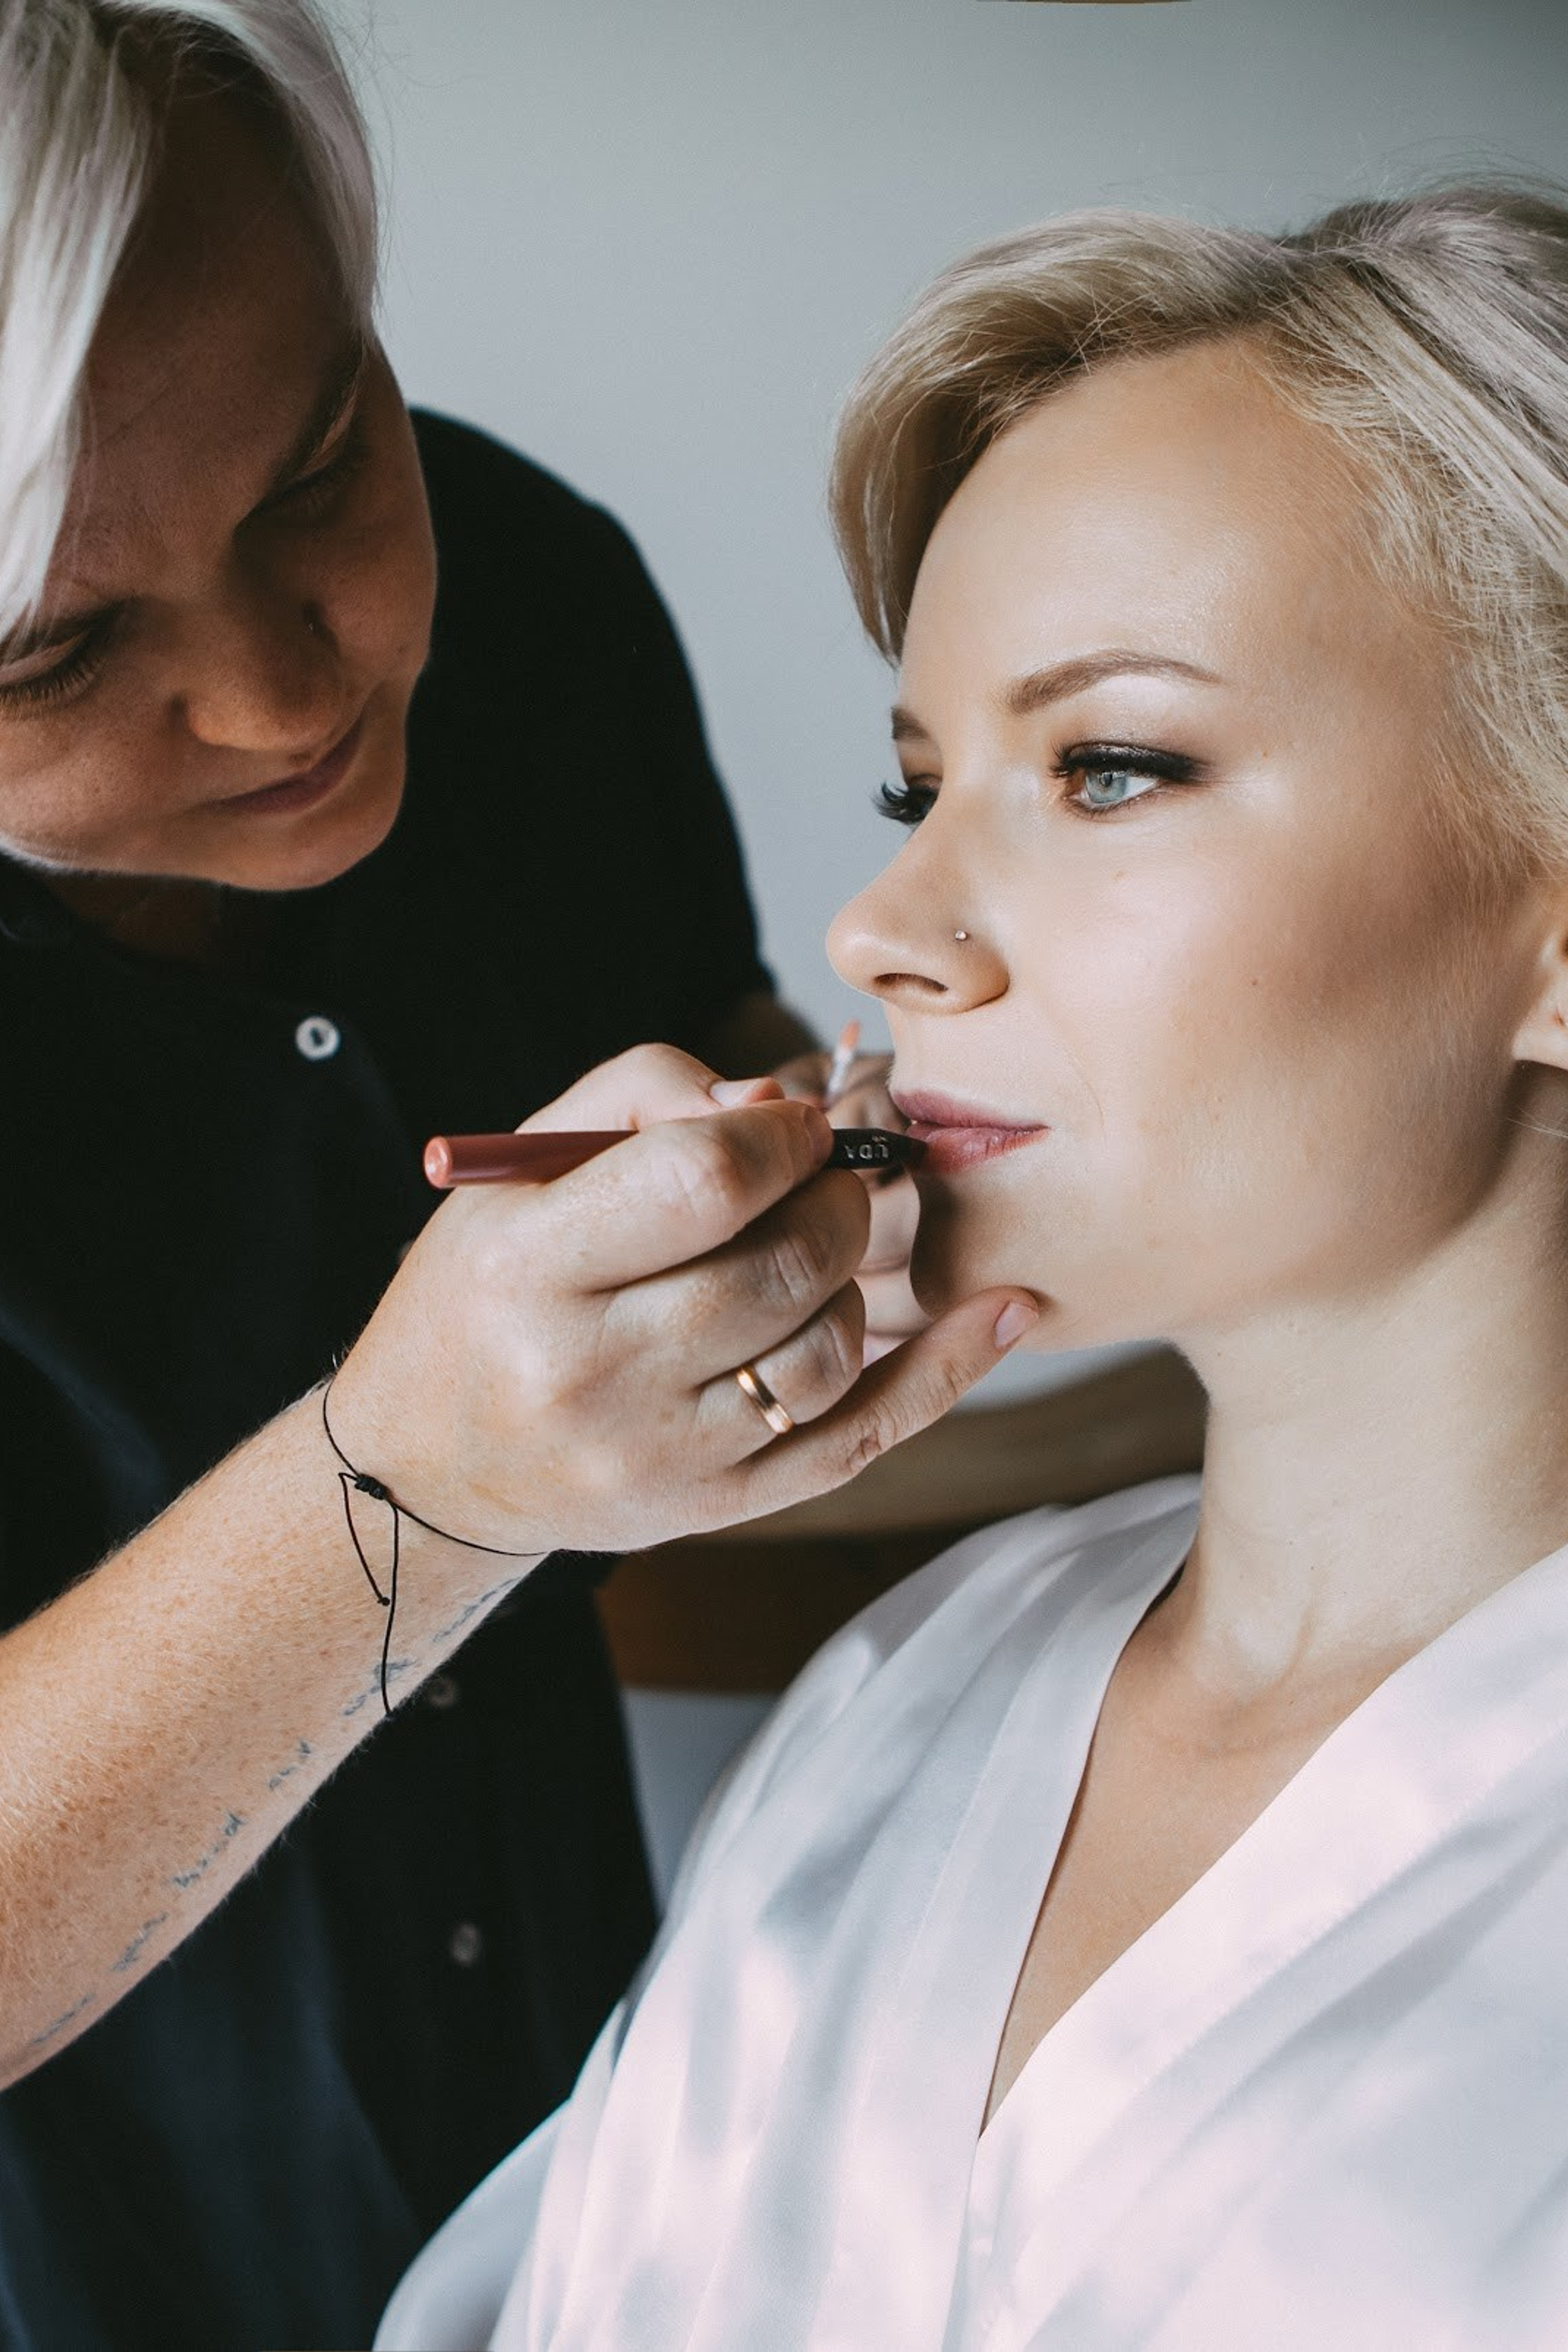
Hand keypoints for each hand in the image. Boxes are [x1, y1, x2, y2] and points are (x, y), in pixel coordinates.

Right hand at [328, 1046, 1034, 1557]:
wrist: (428, 1461)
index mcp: (531, 1268)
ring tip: (810, 1252)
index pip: (703, 1180)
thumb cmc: (487, 1289)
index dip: (781, 1134)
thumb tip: (783, 1105)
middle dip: (832, 1197)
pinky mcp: (713, 1509)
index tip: (793, 1125)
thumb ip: (647, 1093)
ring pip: (831, 1348)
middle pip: (784, 1264)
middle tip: (819, 1178)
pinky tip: (1003, 1311)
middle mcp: (593, 1372)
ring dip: (852, 1277)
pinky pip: (863, 1439)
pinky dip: (947, 1371)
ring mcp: (660, 1456)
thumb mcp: (524, 1167)